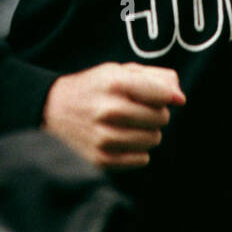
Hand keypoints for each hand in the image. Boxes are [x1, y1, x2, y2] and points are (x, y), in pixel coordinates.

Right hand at [42, 62, 184, 169]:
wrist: (51, 110)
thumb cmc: (93, 88)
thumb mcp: (118, 71)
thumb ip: (154, 77)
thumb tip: (180, 98)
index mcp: (114, 83)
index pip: (162, 93)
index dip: (166, 95)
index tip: (160, 96)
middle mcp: (109, 110)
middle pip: (161, 117)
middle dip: (156, 113)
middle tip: (138, 110)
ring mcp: (105, 138)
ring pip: (154, 139)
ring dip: (148, 133)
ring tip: (129, 125)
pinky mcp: (102, 160)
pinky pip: (142, 159)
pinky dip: (138, 151)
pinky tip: (122, 140)